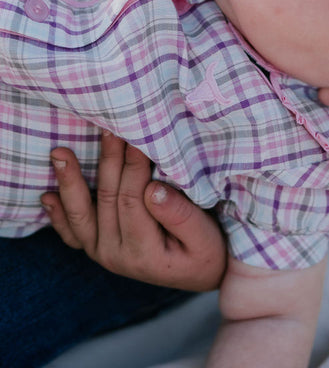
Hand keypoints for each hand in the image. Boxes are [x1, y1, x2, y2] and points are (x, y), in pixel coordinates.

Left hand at [41, 133, 225, 290]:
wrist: (200, 276)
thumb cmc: (207, 252)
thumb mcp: (204, 238)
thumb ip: (181, 216)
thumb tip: (154, 189)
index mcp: (143, 252)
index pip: (132, 200)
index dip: (133, 166)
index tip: (137, 134)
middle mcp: (116, 255)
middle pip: (107, 199)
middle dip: (107, 160)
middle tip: (108, 127)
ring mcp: (102, 252)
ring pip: (81, 214)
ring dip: (70, 181)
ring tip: (60, 153)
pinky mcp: (97, 248)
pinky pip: (72, 232)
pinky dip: (58, 214)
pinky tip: (47, 195)